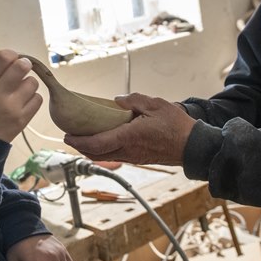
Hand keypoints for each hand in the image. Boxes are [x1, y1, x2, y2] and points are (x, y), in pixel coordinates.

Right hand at [0, 50, 42, 142]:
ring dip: (28, 83)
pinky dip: (32, 99)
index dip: (11, 55)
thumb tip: (10, 60)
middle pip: (21, 66)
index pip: (2, 57)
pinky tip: (23, 102)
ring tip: (19, 91)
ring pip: (32, 82)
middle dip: (24, 65)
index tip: (11, 59)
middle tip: (21, 70)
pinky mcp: (22, 120)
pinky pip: (38, 99)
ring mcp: (11, 108)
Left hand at [64, 93, 196, 164]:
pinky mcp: (138, 158)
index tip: (67, 136)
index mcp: (129, 137)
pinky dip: (104, 150)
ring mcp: (133, 157)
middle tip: (71, 136)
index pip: (96, 144)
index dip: (78, 142)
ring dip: (91, 149)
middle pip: (96, 154)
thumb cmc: (177, 126)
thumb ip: (133, 101)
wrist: (193, 147)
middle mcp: (128, 151)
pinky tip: (104, 139)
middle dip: (80, 147)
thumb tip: (117, 102)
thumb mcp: (155, 105)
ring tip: (84, 137)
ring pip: (105, 157)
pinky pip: (115, 156)